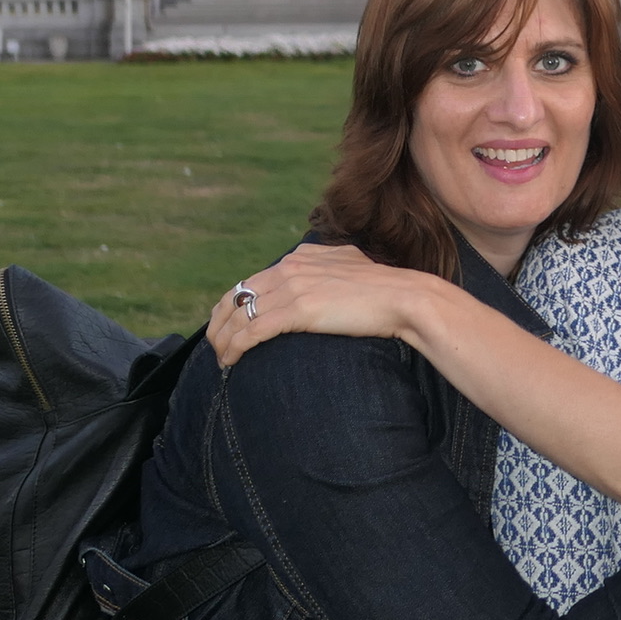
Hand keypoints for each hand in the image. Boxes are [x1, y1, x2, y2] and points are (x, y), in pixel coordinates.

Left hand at [207, 242, 440, 365]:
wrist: (404, 298)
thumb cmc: (385, 291)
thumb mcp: (351, 267)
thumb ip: (329, 267)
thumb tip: (324, 274)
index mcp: (301, 257)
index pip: (252, 280)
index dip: (232, 305)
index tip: (226, 326)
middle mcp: (291, 266)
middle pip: (236, 295)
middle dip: (219, 324)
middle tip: (216, 346)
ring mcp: (293, 286)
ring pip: (239, 315)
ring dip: (223, 340)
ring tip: (221, 360)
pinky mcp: (298, 309)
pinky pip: (252, 331)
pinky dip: (235, 348)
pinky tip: (231, 362)